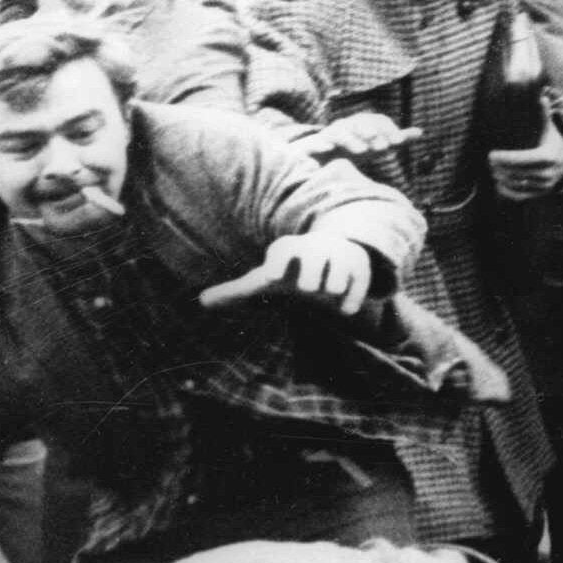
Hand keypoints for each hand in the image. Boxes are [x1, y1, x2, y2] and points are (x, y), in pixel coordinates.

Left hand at [199, 233, 375, 314]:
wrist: (328, 256)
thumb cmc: (289, 272)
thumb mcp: (264, 281)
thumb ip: (236, 293)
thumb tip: (201, 302)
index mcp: (289, 250)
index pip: (283, 250)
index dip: (276, 263)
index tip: (269, 277)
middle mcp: (315, 250)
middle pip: (314, 257)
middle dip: (310, 272)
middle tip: (306, 287)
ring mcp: (339, 257)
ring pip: (339, 268)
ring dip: (333, 281)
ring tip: (329, 291)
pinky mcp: (359, 268)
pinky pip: (360, 280)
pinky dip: (353, 296)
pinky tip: (345, 311)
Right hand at [296, 112, 421, 163]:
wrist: (319, 155)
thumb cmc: (352, 149)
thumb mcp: (375, 145)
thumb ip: (395, 139)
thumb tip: (420, 132)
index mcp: (363, 124)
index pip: (378, 121)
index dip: (389, 130)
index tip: (398, 143)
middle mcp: (347, 125)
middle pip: (360, 124)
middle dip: (372, 134)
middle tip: (383, 147)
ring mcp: (330, 134)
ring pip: (341, 133)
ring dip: (352, 140)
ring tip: (362, 150)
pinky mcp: (314, 145)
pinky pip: (317, 143)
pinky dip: (321, 144)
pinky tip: (327, 149)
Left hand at [489, 114, 562, 199]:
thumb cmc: (552, 140)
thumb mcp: (549, 127)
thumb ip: (544, 114)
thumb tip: (542, 96)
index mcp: (549, 157)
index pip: (522, 160)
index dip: (505, 158)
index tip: (491, 155)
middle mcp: (548, 173)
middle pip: (517, 173)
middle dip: (500, 168)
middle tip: (489, 161)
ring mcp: (545, 185)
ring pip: (517, 184)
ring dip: (501, 178)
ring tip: (492, 170)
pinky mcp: (541, 194)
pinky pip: (520, 196)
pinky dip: (507, 191)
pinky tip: (498, 183)